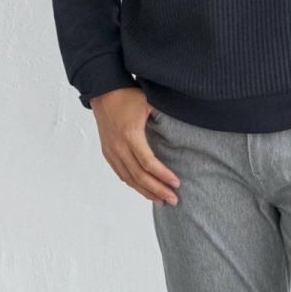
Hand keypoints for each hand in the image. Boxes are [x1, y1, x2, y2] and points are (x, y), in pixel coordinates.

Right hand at [89, 86, 180, 204]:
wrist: (102, 91)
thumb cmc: (128, 96)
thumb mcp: (149, 102)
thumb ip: (164, 116)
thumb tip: (188, 122)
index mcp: (130, 135)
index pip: (148, 163)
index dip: (163, 175)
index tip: (177, 183)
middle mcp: (118, 146)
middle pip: (139, 176)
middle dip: (157, 190)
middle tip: (173, 200)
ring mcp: (111, 151)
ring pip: (129, 179)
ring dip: (145, 192)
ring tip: (161, 200)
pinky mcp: (107, 152)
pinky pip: (121, 174)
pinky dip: (133, 184)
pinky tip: (144, 190)